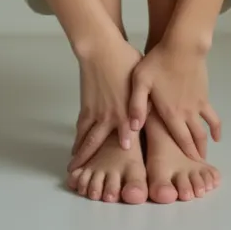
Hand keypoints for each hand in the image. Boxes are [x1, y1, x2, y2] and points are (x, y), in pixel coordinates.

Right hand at [68, 35, 149, 171]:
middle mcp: (111, 116)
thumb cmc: (125, 60)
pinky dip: (78, 138)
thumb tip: (155, 114)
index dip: (127, 156)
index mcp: (127, 111)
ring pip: (88, 139)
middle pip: (102, 145)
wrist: (101, 49)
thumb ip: (146, 102)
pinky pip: (82, 127)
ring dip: (83, 155)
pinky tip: (75, 148)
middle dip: (96, 163)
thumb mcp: (142, 82)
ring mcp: (96, 112)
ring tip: (76, 170)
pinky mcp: (87, 105)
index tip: (128, 173)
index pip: (128, 140)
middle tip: (91, 180)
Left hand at [128, 41, 220, 160]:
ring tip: (204, 157)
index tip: (188, 169)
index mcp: (171, 113)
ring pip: (204, 130)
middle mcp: (187, 113)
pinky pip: (212, 116)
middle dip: (195, 155)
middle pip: (194, 139)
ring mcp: (198, 104)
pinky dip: (215, 128)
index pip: (179, 141)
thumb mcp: (140, 81)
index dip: (184, 156)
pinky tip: (216, 135)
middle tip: (196, 168)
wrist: (183, 46)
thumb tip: (132, 129)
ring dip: (205, 145)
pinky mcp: (204, 94)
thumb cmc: (158, 61)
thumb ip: (136, 105)